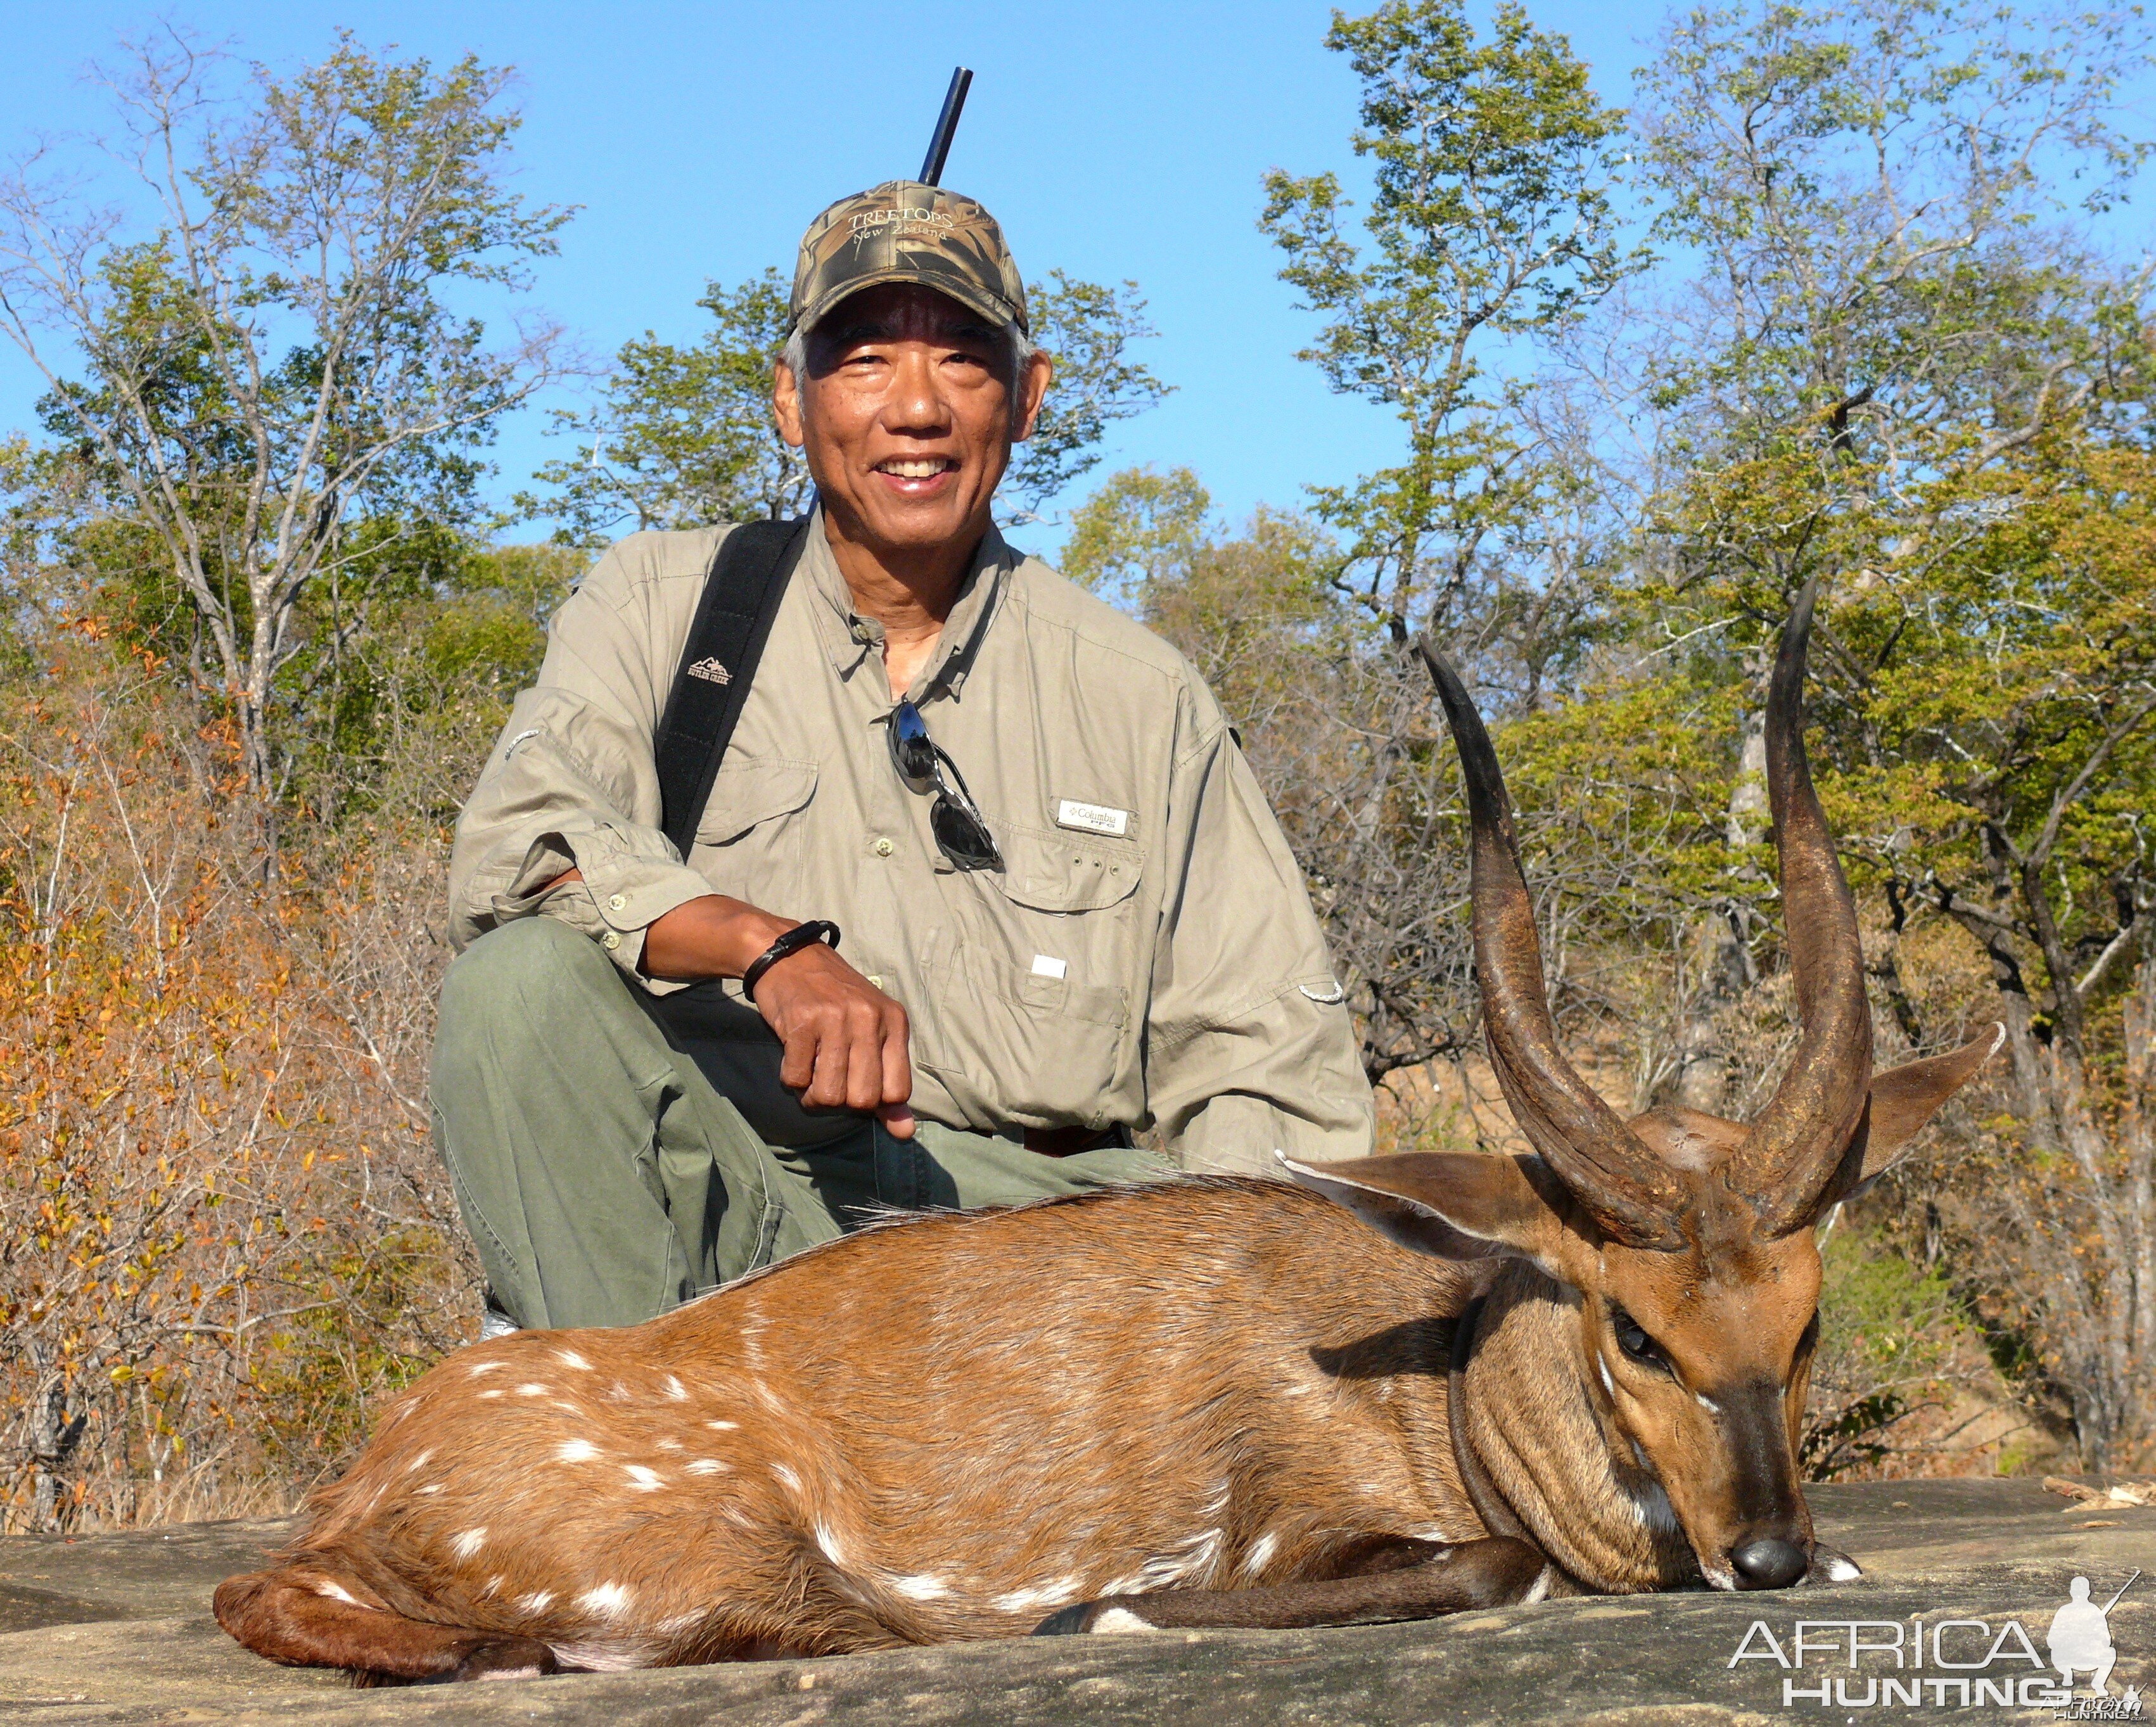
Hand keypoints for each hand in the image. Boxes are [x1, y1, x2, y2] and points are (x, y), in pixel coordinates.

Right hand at [554, 880, 917, 1137]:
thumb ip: (889, 1084)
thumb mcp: (872, 1031)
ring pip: (829, 1095)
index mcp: (895, 1021)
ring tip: (810, 1075)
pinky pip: (795, 1080)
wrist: (787, 955)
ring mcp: (835, 1019)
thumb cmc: (833, 999)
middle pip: (861, 1100)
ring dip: (813, 1096)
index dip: (874, 1102)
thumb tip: (904, 1134)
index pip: (897, 1092)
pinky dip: (791, 1079)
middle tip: (828, 1080)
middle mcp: (870, 1019)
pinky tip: (794, 1058)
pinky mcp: (801, 1023)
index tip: (856, 1085)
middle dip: (841, 1101)